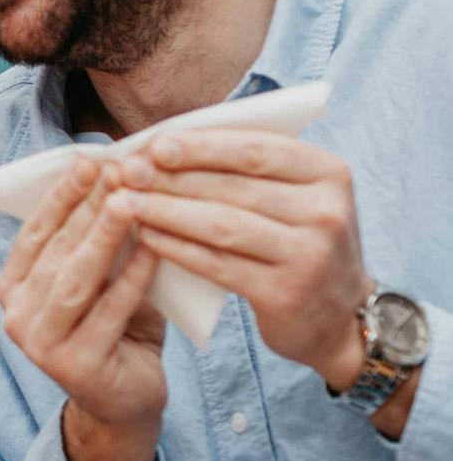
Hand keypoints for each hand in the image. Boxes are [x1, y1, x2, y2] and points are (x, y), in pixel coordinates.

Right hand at [0, 158, 166, 460]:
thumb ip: (99, 241)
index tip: (89, 158)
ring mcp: (40, 344)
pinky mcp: (74, 367)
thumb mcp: (100, 279)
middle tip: (118, 170)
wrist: (126, 402)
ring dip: (103, 237)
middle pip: (55, 250)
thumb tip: (119, 176)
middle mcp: (16, 315)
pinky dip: (131, 279)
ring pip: (74, 280)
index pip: (34, 231)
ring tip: (130, 202)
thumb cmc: (116, 328)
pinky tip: (153, 249)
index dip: (61, 194)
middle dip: (87, 206)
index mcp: (13, 287)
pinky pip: (107, 313)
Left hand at [114, 129, 371, 386]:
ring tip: (125, 203)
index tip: (154, 145)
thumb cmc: (295, 239)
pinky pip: (217, 264)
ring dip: (166, 211)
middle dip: (172, 177)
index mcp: (328, 173)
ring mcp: (310, 256)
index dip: (201, 146)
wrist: (336, 316)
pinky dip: (177, 248)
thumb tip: (163, 144)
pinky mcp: (285, 294)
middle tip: (126, 173)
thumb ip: (242, 167)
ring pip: (222, 225)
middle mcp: (326, 212)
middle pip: (233, 187)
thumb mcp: (291, 195)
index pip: (255, 150)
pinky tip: (146, 236)